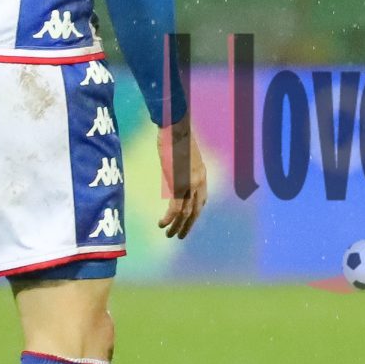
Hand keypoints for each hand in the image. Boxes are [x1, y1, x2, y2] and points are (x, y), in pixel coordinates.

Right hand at [155, 120, 207, 237]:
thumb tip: (176, 174)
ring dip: (177, 226)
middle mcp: (199, 181)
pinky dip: (168, 218)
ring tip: (170, 235)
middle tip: (180, 236)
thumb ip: (183, 168)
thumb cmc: (176, 137)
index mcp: (201, 174)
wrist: (175, 128)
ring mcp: (190, 184)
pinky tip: (162, 225)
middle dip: (189, 225)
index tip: (189, 220)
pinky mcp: (179, 184)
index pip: (202, 199)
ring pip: (186, 213)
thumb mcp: (184, 156)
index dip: (196, 212)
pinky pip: (175, 207)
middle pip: (196, 210)